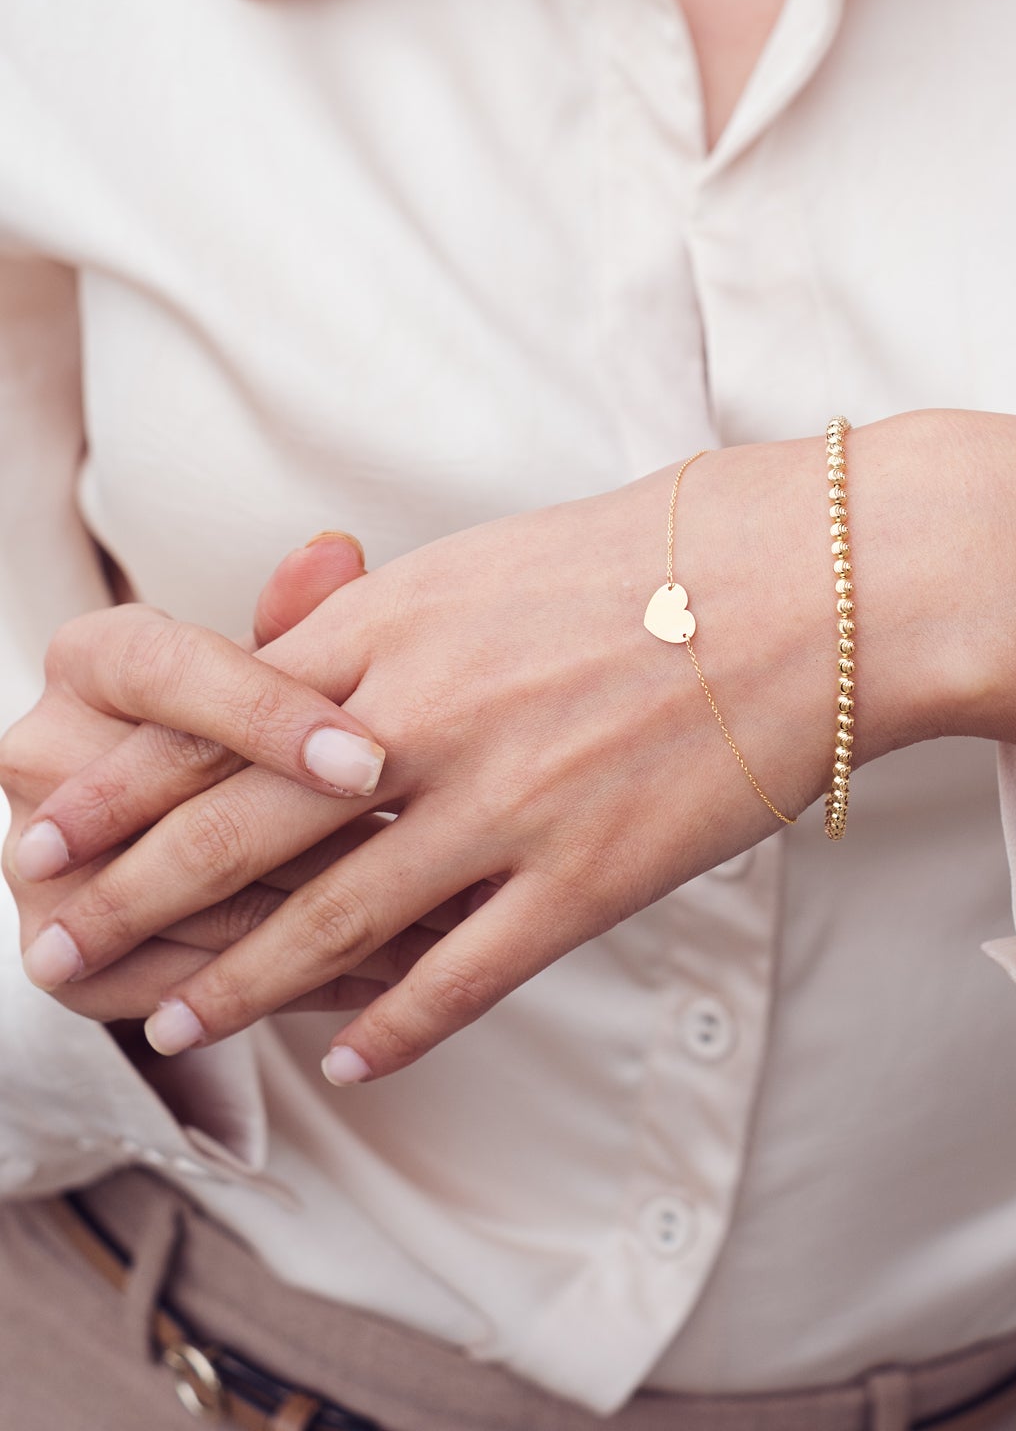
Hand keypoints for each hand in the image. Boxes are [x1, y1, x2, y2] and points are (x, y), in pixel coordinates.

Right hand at [1, 534, 483, 1023]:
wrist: (178, 813)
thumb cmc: (255, 706)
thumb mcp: (281, 656)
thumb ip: (306, 616)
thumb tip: (336, 551)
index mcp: (91, 659)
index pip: (169, 678)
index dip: (269, 718)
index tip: (368, 758)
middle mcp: (41, 759)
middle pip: (186, 808)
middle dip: (321, 831)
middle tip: (436, 845)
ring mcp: (40, 869)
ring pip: (207, 905)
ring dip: (338, 919)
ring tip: (451, 917)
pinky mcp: (69, 962)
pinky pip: (199, 987)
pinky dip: (310, 986)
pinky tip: (404, 978)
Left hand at [9, 412, 1015, 1083]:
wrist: (816, 584)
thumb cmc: (665, 547)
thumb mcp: (496, 557)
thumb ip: (395, 620)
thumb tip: (315, 668)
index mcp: (401, 621)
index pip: (223, 719)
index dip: (129, 783)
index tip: (57, 826)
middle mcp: (428, 716)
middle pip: (242, 827)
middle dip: (131, 894)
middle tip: (52, 943)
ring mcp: (506, 803)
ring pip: (332, 916)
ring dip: (240, 978)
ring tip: (170, 1018)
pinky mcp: (589, 876)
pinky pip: (465, 971)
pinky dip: (396, 1023)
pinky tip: (347, 1059)